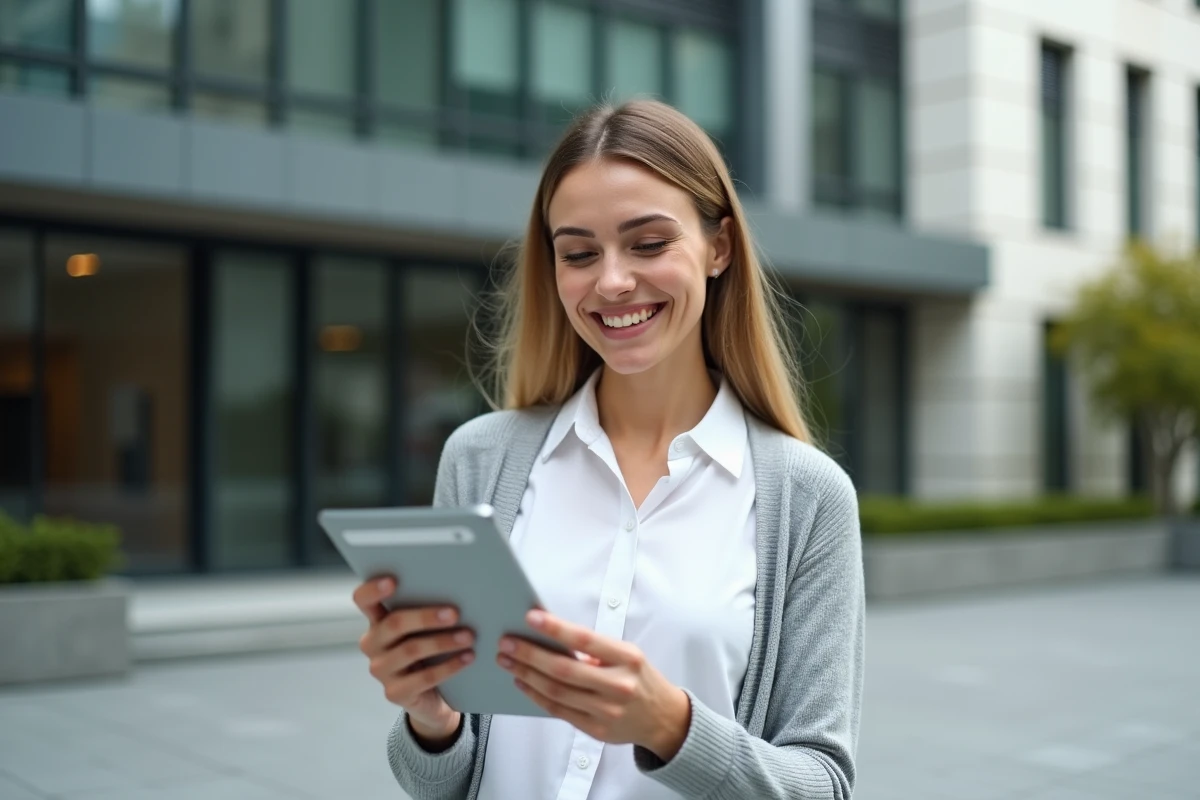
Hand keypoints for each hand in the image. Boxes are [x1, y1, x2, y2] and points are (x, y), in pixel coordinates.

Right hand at [353, 577, 474, 746]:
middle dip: (426, 617)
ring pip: (411, 650)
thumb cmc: (427, 651)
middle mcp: (373, 644)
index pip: (363, 600)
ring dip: (443, 642)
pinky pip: (423, 678)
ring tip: (468, 637)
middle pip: (394, 624)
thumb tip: (455, 589)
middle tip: (455, 613)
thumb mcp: (423, 629)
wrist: (430, 695)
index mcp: (377, 621)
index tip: (393, 580)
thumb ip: (426, 609)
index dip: (373, 590)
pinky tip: (467, 658)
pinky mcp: (395, 693)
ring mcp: (381, 670)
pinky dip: (449, 666)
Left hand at [497, 610, 691, 760]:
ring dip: (526, 674)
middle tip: (506, 642)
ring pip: (557, 691)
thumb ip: (595, 649)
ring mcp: (606, 711)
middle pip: (564, 669)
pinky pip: (558, 711)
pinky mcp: (596, 729)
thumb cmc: (640, 679)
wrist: (662, 718)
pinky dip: (536, 695)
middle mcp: (618, 685)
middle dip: (530, 654)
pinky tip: (523, 682)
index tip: (531, 617)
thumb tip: (550, 637)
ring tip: (508, 661)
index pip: (585, 639)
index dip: (555, 628)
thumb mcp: (627, 655)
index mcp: (627, 659)